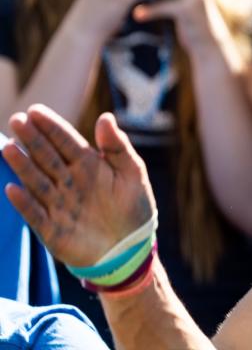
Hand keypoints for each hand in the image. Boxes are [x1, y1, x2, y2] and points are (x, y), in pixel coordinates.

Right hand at [2, 106, 155, 267]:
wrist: (131, 247)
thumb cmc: (133, 206)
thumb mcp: (132, 173)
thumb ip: (117, 146)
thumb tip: (105, 116)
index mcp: (88, 164)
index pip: (66, 141)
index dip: (51, 126)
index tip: (35, 111)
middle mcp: (69, 180)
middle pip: (47, 156)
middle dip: (32, 139)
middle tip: (17, 120)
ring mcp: (59, 203)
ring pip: (37, 180)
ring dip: (22, 165)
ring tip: (9, 147)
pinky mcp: (53, 228)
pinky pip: (35, 214)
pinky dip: (24, 203)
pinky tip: (12, 189)